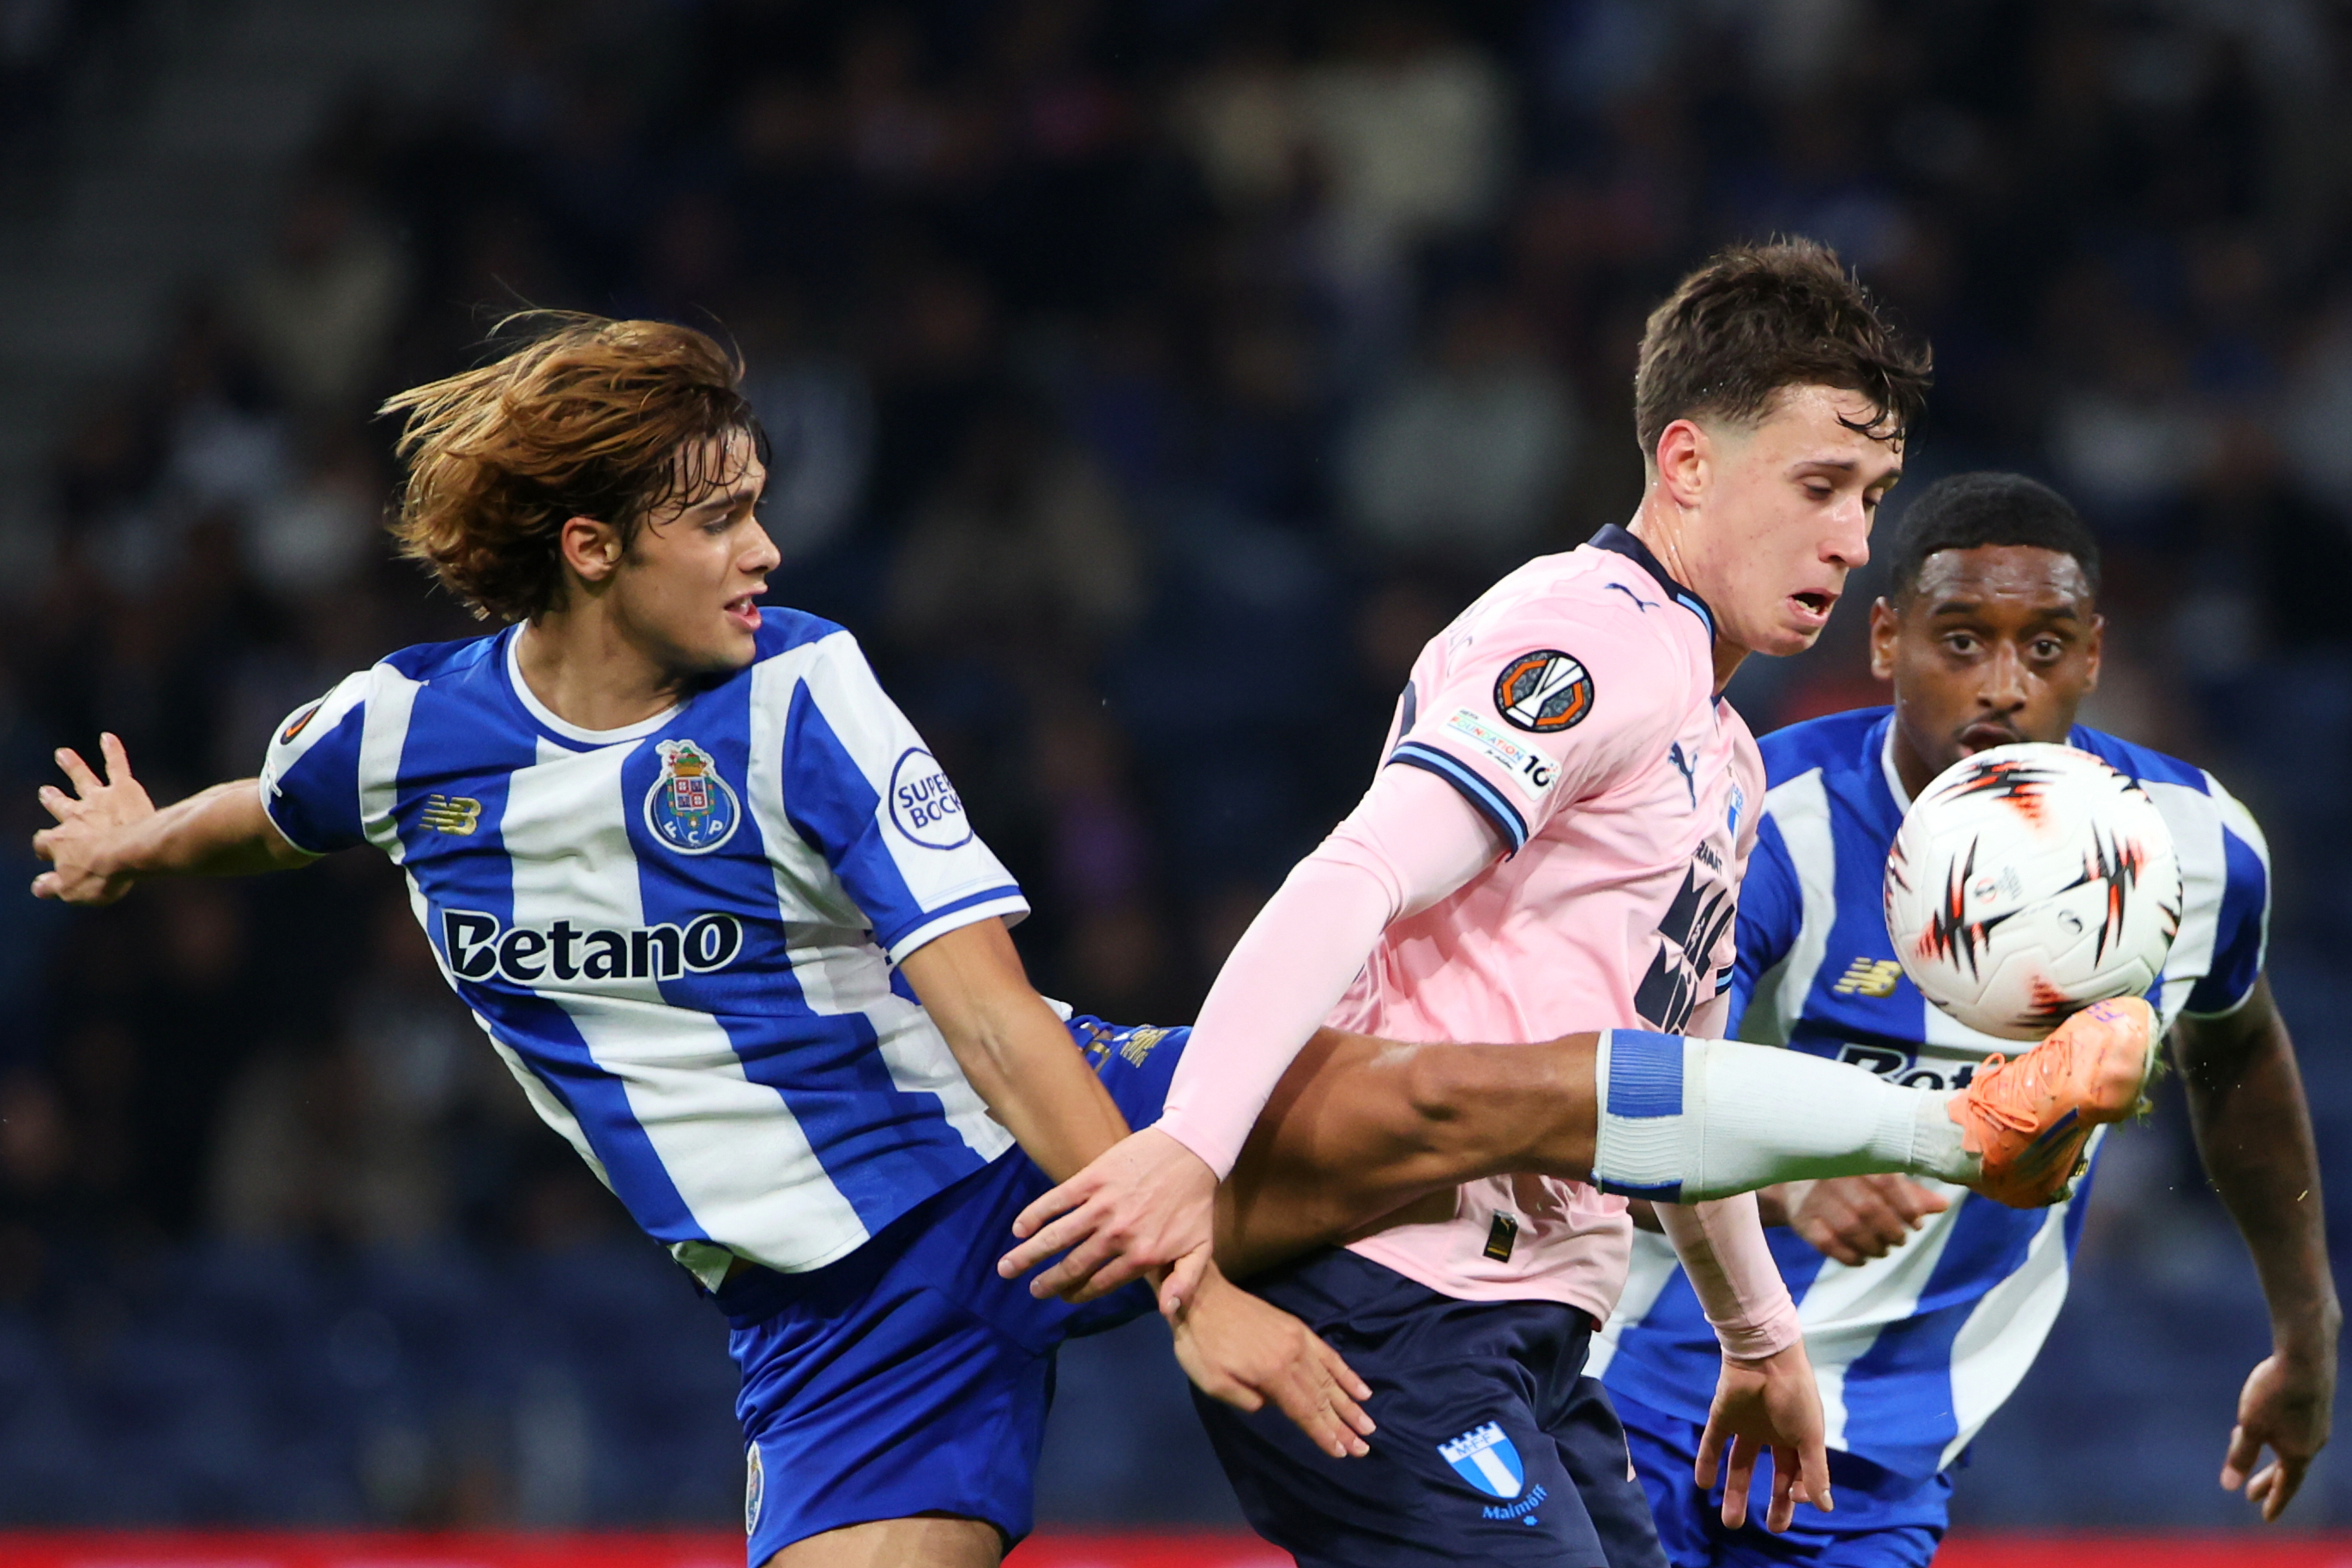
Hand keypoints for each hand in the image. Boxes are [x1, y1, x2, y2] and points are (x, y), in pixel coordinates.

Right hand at [32, 735, 153, 905]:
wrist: (131, 853)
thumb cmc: (102, 876)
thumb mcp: (72, 891)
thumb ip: (54, 887)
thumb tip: (39, 887)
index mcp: (61, 841)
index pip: (45, 843)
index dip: (46, 849)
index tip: (46, 854)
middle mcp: (75, 816)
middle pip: (60, 806)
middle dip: (52, 799)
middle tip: (46, 791)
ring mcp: (98, 800)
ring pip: (83, 779)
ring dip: (73, 765)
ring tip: (63, 753)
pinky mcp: (123, 789)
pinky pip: (117, 766)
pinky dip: (113, 751)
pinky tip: (108, 737)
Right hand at [998, 1126, 1216, 1309]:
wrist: (1192, 1150)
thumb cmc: (1195, 1203)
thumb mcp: (1200, 1249)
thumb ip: (1184, 1283)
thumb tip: (1168, 1313)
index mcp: (1141, 1256)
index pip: (1100, 1283)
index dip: (1077, 1293)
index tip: (1062, 1297)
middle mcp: (1118, 1235)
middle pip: (1073, 1265)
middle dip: (1047, 1281)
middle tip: (1031, 1289)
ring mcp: (1102, 1206)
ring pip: (1057, 1236)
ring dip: (1028, 1254)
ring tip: (1006, 1268)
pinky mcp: (1093, 1178)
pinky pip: (1057, 1200)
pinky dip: (1035, 1215)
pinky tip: (1018, 1228)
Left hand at [1168, 1262, 1375, 1458]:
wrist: (1202, 1296)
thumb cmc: (1201, 1344)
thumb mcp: (1212, 1382)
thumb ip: (1245, 1400)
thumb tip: (1272, 1406)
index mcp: (1272, 1373)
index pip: (1304, 1411)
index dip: (1324, 1434)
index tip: (1343, 1453)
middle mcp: (1293, 1356)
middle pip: (1322, 1398)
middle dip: (1343, 1425)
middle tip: (1364, 1447)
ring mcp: (1299, 1340)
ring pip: (1330, 1378)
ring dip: (1350, 1404)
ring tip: (1368, 1424)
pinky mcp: (1298, 1328)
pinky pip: (1329, 1354)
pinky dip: (1346, 1373)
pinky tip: (1360, 1388)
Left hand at [1695, 1342, 1831, 1531]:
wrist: (1765, 1357)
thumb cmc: (1794, 1395)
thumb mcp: (1810, 1436)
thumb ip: (1815, 1472)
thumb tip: (1826, 1508)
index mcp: (1798, 1437)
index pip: (1798, 1473)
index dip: (1797, 1492)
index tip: (1793, 1501)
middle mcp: (1773, 1434)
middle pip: (1772, 1474)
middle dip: (1773, 1501)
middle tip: (1770, 1528)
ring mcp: (1747, 1425)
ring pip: (1740, 1464)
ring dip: (1735, 1492)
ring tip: (1731, 1523)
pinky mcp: (1723, 1416)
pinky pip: (1712, 1443)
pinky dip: (1706, 1463)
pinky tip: (1703, 1485)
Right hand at [1786, 1177, 1948, 1267]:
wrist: (1792, 1182)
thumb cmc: (1846, 1179)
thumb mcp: (1876, 1177)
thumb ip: (1908, 1192)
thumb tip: (1942, 1205)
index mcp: (1854, 1158)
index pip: (1886, 1181)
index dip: (1907, 1206)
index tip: (1917, 1224)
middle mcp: (1832, 1174)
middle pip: (1868, 1208)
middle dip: (1891, 1231)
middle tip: (1899, 1240)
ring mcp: (1813, 1197)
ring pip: (1848, 1228)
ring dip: (1873, 1246)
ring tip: (1882, 1250)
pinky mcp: (1800, 1219)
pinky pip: (1826, 1243)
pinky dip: (1849, 1256)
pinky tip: (1861, 1258)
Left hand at [2221, 1350, 2332, 1520]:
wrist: (2306, 1356)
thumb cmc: (2275, 1393)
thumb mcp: (2251, 1426)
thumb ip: (2241, 1456)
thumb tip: (2228, 1486)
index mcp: (2299, 1454)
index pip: (2287, 1486)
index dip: (2274, 1501)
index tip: (2266, 1517)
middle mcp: (2313, 1443)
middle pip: (2289, 1469)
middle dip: (2268, 1481)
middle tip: (2251, 1494)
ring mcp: (2317, 1424)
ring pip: (2291, 1447)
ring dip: (2271, 1455)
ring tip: (2251, 1453)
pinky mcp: (2316, 1405)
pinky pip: (2295, 1430)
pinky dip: (2278, 1436)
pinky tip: (2270, 1425)